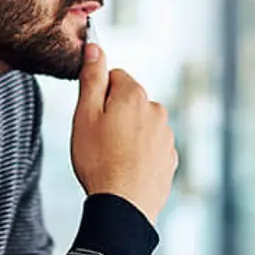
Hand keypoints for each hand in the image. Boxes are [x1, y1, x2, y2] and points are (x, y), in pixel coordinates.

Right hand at [71, 43, 177, 223]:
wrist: (124, 206)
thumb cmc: (98, 161)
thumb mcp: (85, 115)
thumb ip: (91, 78)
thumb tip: (95, 48)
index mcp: (134, 95)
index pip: (115, 76)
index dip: (98, 94)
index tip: (90, 115)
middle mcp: (156, 110)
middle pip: (129, 101)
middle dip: (115, 114)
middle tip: (98, 139)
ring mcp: (166, 136)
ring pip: (141, 125)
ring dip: (128, 135)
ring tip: (111, 158)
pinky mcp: (170, 159)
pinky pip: (151, 148)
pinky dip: (139, 154)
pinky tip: (125, 170)